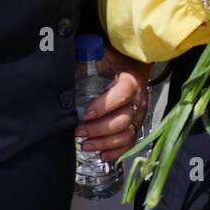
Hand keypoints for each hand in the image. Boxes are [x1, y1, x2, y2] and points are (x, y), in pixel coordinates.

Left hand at [76, 46, 150, 161]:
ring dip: (104, 143)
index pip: (121, 96)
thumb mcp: (106, 54)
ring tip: (86, 145)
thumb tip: (70, 58)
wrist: (136, 67)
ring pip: (125, 134)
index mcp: (131, 81)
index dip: (103, 106)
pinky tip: (102, 155)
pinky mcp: (136, 125)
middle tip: (79, 131)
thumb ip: (90, 55)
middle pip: (122, 120)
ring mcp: (139, 115)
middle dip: (98, 129)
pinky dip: (117, 152)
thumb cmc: (118, 62)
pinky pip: (130, 143)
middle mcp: (138, 101)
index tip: (86, 114)